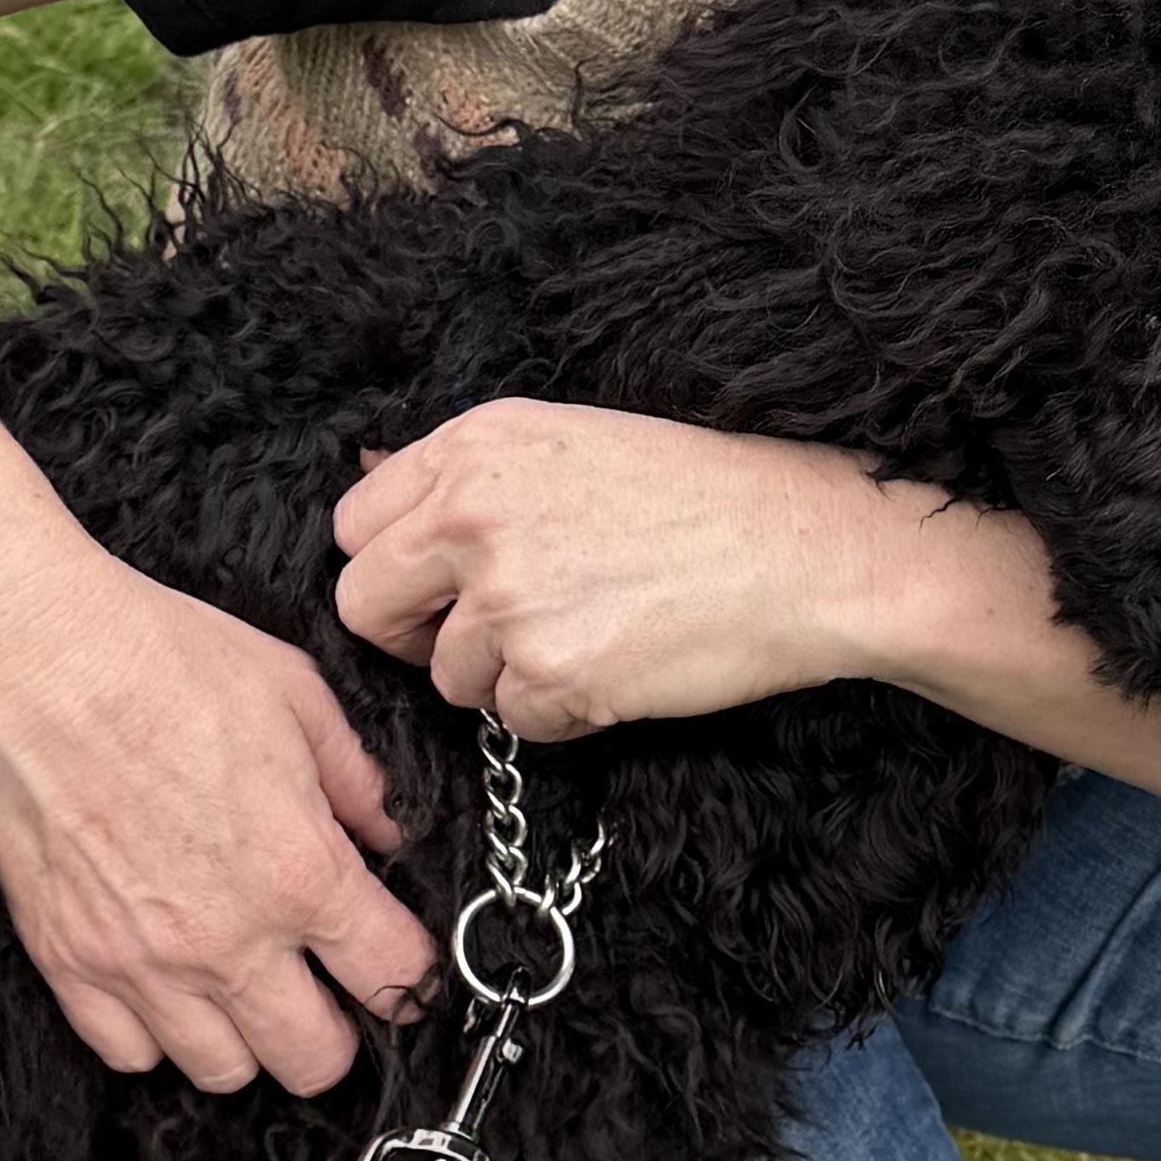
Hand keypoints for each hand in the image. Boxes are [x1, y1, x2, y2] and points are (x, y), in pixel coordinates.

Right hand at [0, 532, 439, 1095]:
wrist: (28, 658)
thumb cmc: (157, 658)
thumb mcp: (296, 695)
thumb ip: (355, 779)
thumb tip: (385, 833)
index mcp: (300, 872)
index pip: (394, 978)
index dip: (410, 975)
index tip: (398, 961)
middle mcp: (228, 939)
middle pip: (315, 1060)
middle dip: (336, 1031)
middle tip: (324, 990)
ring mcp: (142, 963)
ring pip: (224, 1072)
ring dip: (246, 1039)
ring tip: (242, 989)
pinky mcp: (67, 964)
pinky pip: (128, 1053)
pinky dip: (154, 1034)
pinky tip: (164, 984)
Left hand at [330, 401, 903, 738]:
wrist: (806, 550)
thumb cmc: (699, 493)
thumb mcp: (569, 439)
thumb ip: (463, 469)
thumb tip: (364, 473)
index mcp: (474, 448)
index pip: (354, 527)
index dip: (393, 566)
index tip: (437, 584)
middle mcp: (473, 516)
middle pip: (365, 608)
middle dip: (414, 634)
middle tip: (489, 633)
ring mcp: (509, 600)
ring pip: (444, 676)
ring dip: (502, 675)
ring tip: (587, 634)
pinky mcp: (552, 675)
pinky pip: (515, 721)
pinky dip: (560, 711)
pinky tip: (619, 665)